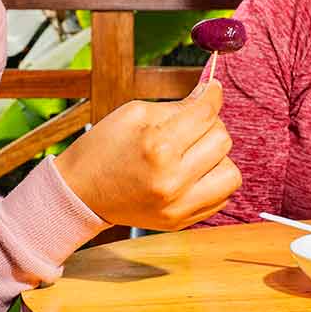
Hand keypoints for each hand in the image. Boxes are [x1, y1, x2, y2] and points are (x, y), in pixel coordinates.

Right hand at [53, 79, 240, 230]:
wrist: (79, 192)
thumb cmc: (103, 148)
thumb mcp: (135, 114)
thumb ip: (178, 106)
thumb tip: (210, 95)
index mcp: (158, 146)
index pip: (206, 114)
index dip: (212, 95)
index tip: (212, 89)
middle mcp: (172, 180)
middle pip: (222, 140)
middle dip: (210, 125)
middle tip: (191, 125)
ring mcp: (178, 206)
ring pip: (231, 173)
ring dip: (217, 158)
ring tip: (194, 153)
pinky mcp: (180, 221)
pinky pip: (221, 197)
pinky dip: (212, 181)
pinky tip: (191, 174)